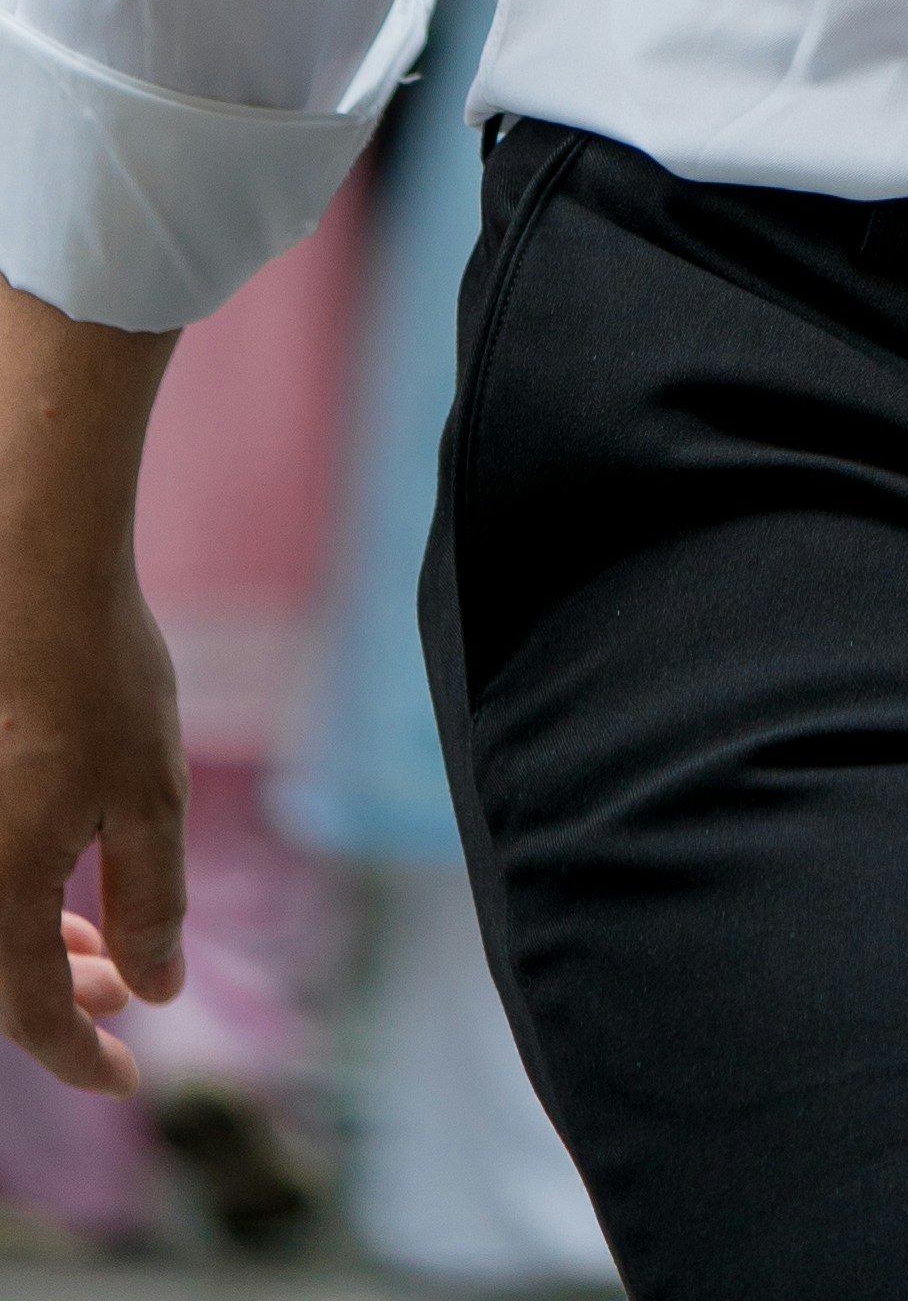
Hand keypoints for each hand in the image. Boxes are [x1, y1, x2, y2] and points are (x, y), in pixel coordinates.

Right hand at [0, 288, 184, 1094]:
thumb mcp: (151, 796)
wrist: (31, 569)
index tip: (128, 1079)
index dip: (81, 1055)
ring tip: (104, 940)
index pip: (31, 1015)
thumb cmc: (97, 676)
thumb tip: (151, 991)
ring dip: (38, 946)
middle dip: (62, 997)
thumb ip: (151, 904)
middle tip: (123, 997)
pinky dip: (15, 895)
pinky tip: (61, 875)